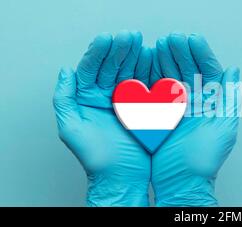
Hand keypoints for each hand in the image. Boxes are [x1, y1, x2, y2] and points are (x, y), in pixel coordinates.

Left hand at [53, 30, 152, 205]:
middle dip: (121, 49)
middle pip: (112, 66)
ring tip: (144, 44)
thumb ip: (65, 99)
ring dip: (136, 57)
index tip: (108, 39)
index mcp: (87, 98)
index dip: (99, 52)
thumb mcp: (71, 128)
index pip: (92, 69)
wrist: (121, 177)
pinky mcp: (144, 107)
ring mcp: (126, 100)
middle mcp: (106, 96)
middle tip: (130, 36)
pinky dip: (151, 72)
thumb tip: (66, 71)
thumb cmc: (96, 158)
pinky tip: (154, 60)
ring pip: (130, 72)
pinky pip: (147, 86)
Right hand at [150, 33, 239, 205]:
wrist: (181, 181)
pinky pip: (155, 90)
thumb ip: (228, 98)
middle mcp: (195, 102)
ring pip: (171, 76)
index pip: (209, 72)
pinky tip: (148, 62)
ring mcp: (176, 107)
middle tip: (173, 38)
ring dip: (166, 59)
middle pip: (189, 70)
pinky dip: (151, 75)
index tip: (192, 39)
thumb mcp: (223, 127)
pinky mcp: (159, 114)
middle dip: (181, 52)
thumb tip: (234, 70)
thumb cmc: (205, 160)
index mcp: (212, 103)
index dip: (201, 54)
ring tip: (159, 44)